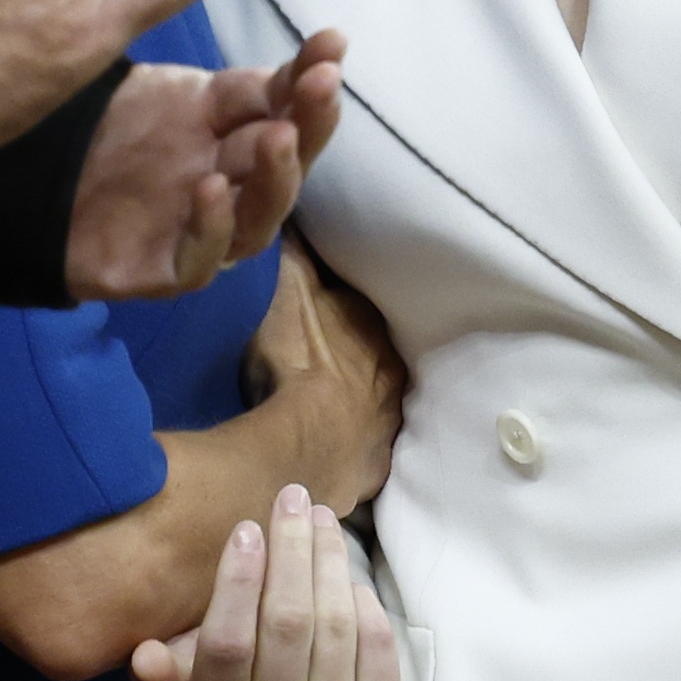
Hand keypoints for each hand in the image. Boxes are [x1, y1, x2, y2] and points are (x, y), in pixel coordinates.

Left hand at [62, 33, 348, 302]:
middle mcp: (235, 186)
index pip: (283, 106)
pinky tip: (210, 190)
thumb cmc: (118, 136)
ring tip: (279, 136)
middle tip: (321, 86)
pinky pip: (201, 260)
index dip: (309, 78)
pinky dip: (211, 228)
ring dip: (276, 177)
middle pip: (285, 161)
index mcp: (238, 137)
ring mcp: (206, 233)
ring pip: (259, 216)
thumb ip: (238, 89)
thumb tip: (314, 55)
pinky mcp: (168, 271)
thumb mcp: (177, 95)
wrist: (42, 187)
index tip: (333, 43)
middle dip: (309, 124)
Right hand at [133, 484, 404, 680]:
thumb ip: (158, 675)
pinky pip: (376, 646)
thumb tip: (144, 655)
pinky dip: (363, 601)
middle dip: (292, 550)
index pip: (228, 644)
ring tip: (320, 518)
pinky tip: (345, 573)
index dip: (238, 581)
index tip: (248, 527)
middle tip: (293, 499)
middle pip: (288, 624)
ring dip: (329, 560)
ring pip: (334, 627)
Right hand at [243, 241, 405, 513]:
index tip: (327, 301)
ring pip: (378, 401)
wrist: (307, 448)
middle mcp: (390, 372)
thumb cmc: (295, 366)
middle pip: (375, 354)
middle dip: (358, 352)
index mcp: (371, 328)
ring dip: (360, 400)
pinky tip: (336, 448)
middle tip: (330, 351)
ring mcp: (387, 422)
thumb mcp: (289, 295)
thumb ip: (295, 257)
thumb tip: (297, 215)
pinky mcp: (375, 466)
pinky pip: (366, 449)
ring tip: (331, 402)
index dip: (343, 303)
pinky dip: (354, 446)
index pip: (362, 305)